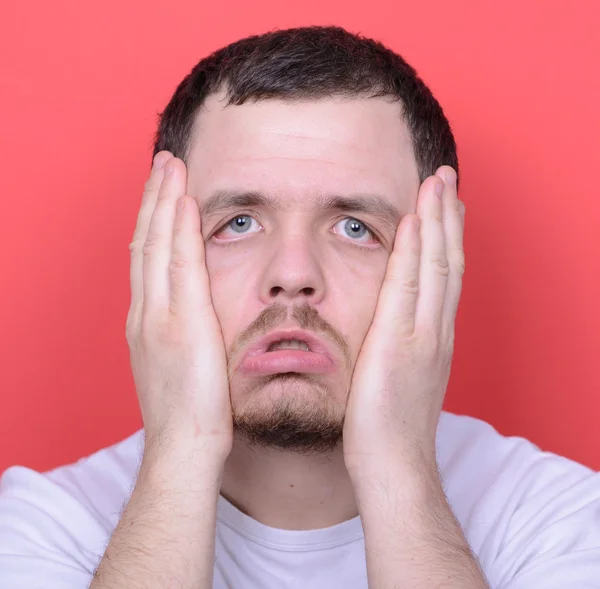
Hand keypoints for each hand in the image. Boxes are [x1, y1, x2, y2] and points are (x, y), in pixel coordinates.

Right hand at [126, 152, 232, 462]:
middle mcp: (146, 313)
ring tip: (171, 166)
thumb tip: (197, 321)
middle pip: (146, 242)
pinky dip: (179, 231)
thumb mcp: (181, 367)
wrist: (182, 449)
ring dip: (163, 202)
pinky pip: (178, 266)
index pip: (148, 258)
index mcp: (148, 321)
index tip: (164, 192)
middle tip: (163, 163)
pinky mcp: (179, 325)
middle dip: (153, 199)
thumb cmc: (189, 414)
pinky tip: (185, 201)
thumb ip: (183, 336)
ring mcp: (158, 317)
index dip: (154, 220)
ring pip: (156, 245)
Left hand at [343, 166, 464, 476]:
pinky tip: (412, 221)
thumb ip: (399, 350)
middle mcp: (435, 330)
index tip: (443, 207)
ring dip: (435, 221)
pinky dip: (413, 252)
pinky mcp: (399, 345)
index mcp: (433, 337)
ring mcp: (422, 336)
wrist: (394, 466)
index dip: (445, 238)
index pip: (443, 276)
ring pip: (435, 266)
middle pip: (447, 261)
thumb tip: (389, 334)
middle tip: (446, 179)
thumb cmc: (389, 428)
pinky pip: (408, 288)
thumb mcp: (399, 380)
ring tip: (436, 184)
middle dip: (447, 217)